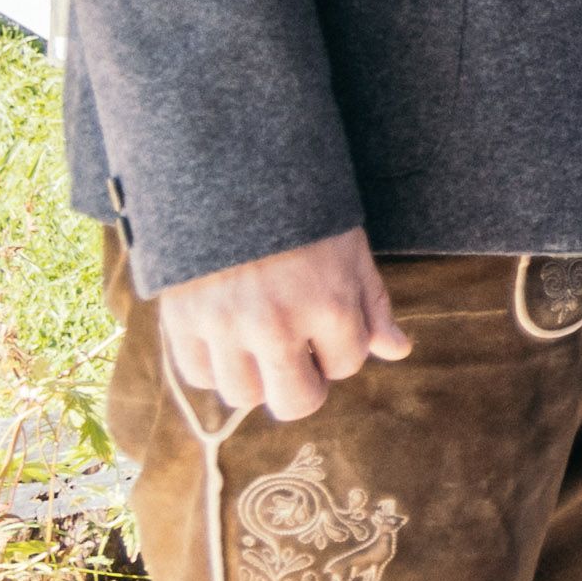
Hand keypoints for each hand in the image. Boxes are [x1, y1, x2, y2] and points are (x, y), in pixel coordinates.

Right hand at [157, 230, 406, 424]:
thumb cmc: (301, 214)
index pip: (346, 365)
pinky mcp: (183, 323)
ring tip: (260, 346)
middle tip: (298, 361)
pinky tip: (227, 340)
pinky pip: (199, 376)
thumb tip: (398, 350)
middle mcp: (277, 326)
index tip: (329, 329)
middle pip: (296, 403)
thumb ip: (372, 306)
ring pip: (245, 396)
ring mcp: (226, 328)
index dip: (341, 350)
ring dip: (257, 379)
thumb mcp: (350, 251)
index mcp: (329, 306)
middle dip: (304, 386)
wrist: (229, 177)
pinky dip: (214, 367)